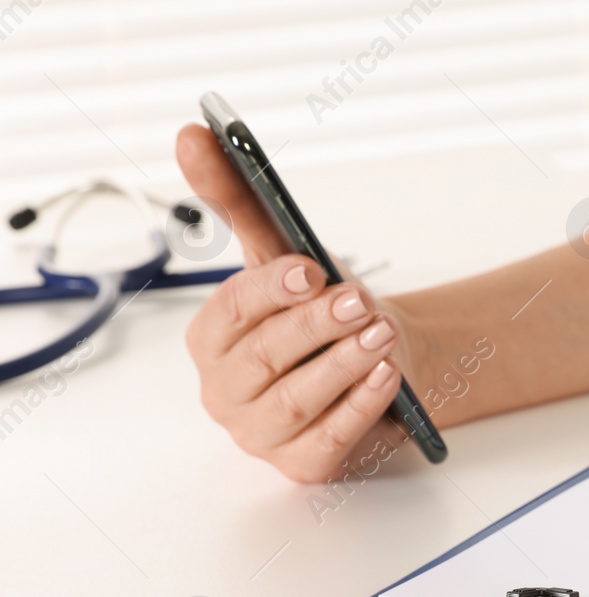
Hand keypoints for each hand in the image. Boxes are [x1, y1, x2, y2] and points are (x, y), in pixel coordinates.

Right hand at [176, 124, 411, 482]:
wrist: (384, 361)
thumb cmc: (322, 312)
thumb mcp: (284, 255)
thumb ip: (239, 200)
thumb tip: (193, 133)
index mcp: (211, 340)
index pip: (228, 313)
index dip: (270, 291)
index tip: (310, 269)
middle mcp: (226, 390)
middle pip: (262, 359)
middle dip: (312, 328)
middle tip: (359, 302)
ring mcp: (261, 433)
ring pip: (296, 401)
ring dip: (341, 366)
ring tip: (381, 336)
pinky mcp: (305, 463)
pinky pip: (329, 440)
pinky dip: (360, 407)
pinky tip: (388, 378)